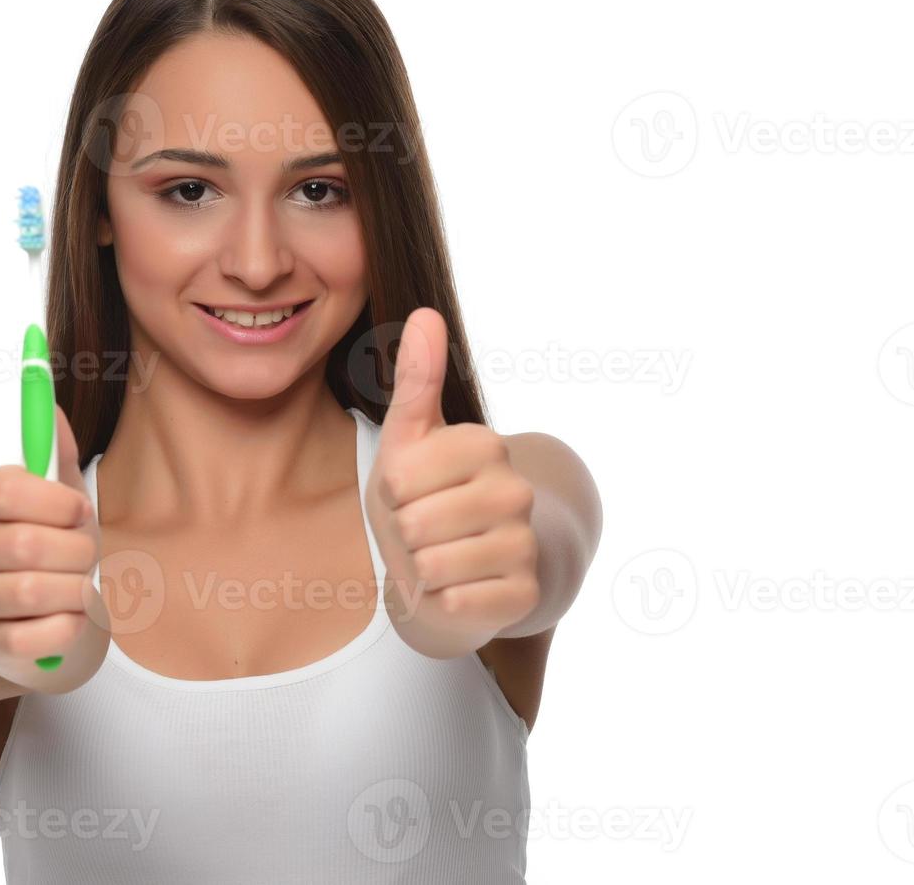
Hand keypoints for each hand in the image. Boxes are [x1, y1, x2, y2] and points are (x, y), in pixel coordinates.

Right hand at [0, 405, 107, 685]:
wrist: (22, 609)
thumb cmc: (46, 538)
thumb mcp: (55, 492)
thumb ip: (55, 451)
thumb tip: (52, 409)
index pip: (5, 490)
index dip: (55, 502)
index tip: (78, 510)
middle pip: (24, 545)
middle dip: (75, 549)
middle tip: (85, 552)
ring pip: (31, 592)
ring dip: (75, 588)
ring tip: (78, 583)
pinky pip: (39, 637)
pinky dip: (69, 625)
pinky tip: (68, 614)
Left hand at [364, 308, 539, 658]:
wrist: (457, 568)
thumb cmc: (422, 498)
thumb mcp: (409, 440)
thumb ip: (416, 380)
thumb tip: (425, 313)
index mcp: (485, 444)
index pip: (398, 475)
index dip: (389, 491)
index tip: (409, 491)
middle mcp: (515, 490)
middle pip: (413, 522)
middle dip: (403, 533)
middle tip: (421, 530)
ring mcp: (524, 543)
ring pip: (431, 565)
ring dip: (420, 569)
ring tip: (436, 556)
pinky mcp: (524, 593)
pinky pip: (454, 601)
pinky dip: (442, 600)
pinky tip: (457, 586)